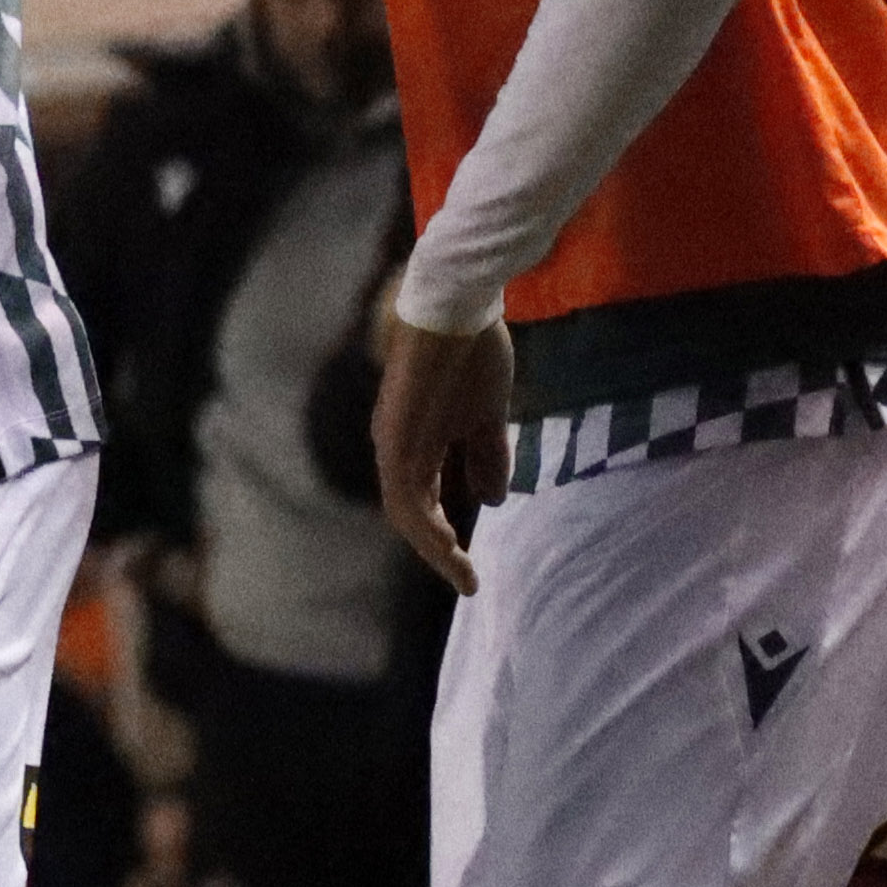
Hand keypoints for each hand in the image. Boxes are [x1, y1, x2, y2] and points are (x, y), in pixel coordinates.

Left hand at [369, 309, 511, 594]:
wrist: (461, 304)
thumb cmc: (473, 352)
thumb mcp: (488, 417)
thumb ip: (488, 457)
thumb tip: (493, 501)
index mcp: (419, 443)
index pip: (426, 502)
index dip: (447, 536)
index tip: (471, 566)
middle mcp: (398, 447)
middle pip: (412, 515)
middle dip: (439, 551)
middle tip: (468, 582)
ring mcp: (393, 440)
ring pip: (405, 511)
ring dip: (432, 546)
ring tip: (460, 572)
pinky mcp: (395, 433)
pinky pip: (404, 492)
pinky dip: (423, 522)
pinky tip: (446, 543)